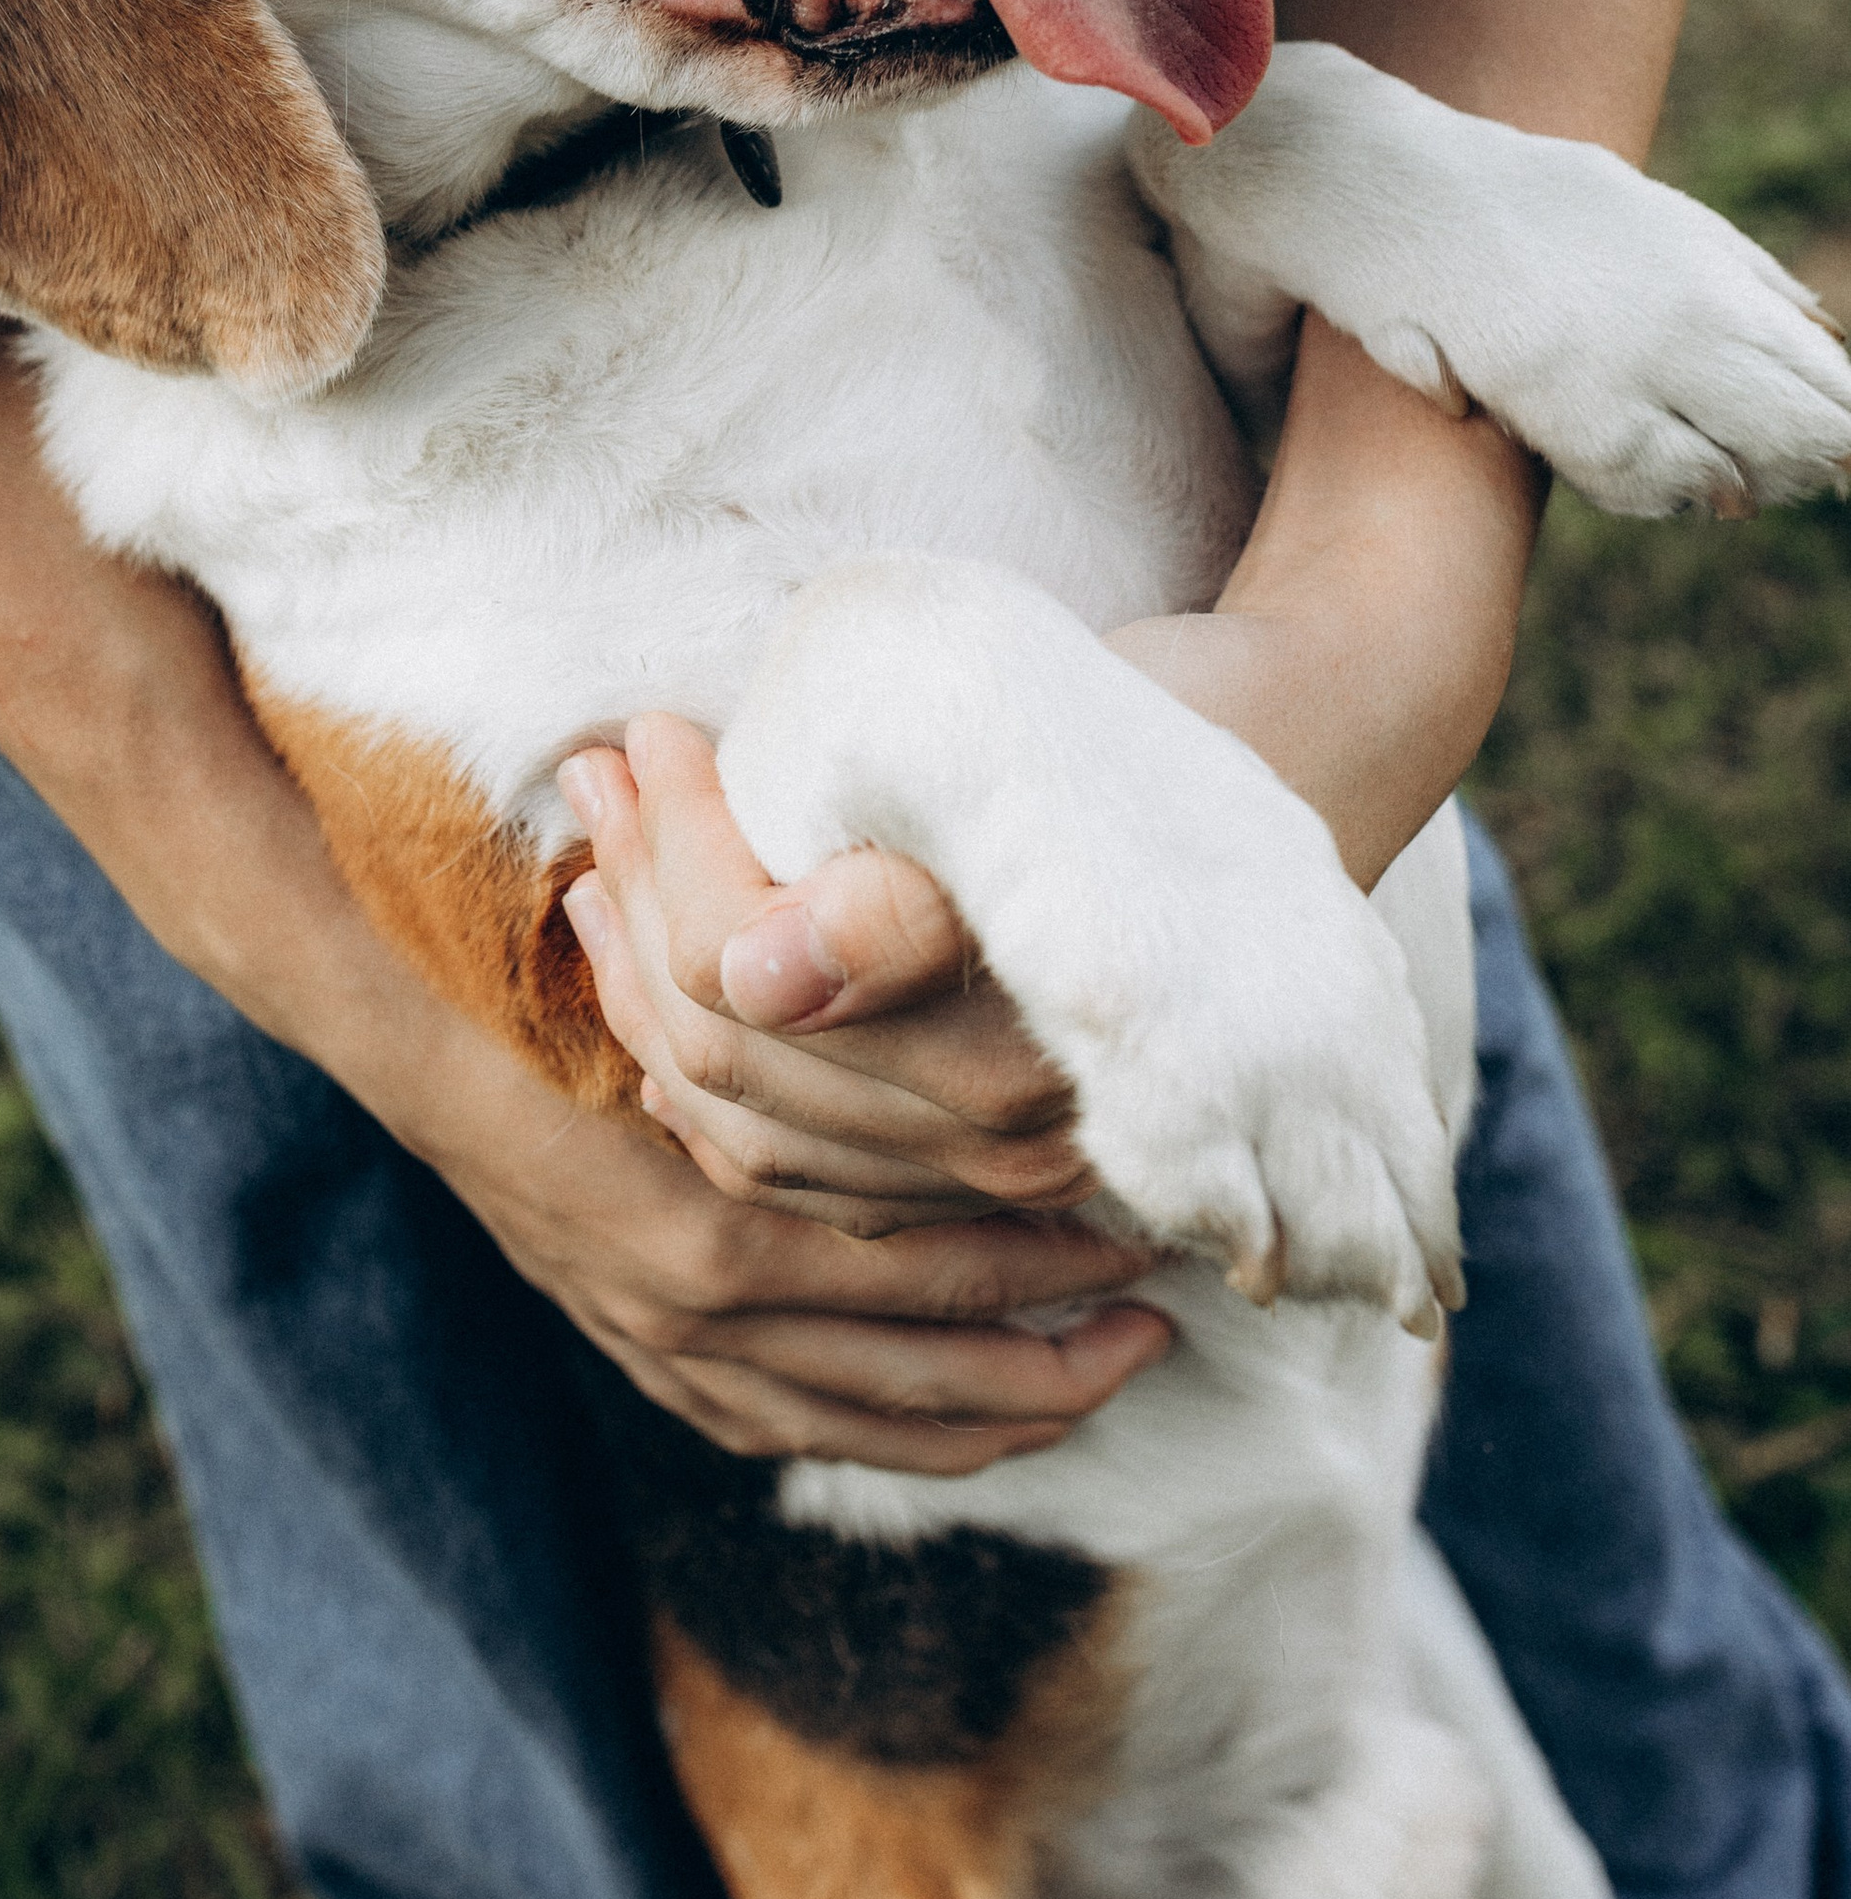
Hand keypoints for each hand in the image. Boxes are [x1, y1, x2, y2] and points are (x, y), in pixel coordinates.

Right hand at [377, 986, 1171, 1468]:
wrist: (408, 1028)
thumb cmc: (559, 971)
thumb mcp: (683, 970)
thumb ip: (795, 993)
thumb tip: (939, 947)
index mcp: (710, 1228)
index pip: (923, 1269)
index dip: (1040, 1255)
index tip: (1135, 1218)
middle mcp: (693, 1315)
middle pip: (915, 1371)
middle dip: (1054, 1354)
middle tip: (1159, 1320)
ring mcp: (662, 1351)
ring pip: (862, 1425)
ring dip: (991, 1415)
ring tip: (1096, 1383)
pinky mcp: (642, 1359)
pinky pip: (783, 1433)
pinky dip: (882, 1438)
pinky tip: (957, 1424)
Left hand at [563, 324, 1540, 1221]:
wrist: (1299, 767)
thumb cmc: (1148, 737)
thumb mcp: (1026, 770)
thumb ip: (897, 906)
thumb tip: (754, 973)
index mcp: (1023, 1030)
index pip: (750, 976)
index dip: (673, 848)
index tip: (653, 725)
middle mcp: (1018, 1131)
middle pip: (732, 1049)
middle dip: (639, 892)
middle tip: (601, 761)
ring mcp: (1000, 1169)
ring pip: (739, 1122)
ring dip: (635, 980)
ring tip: (598, 837)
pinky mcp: (975, 1173)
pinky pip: (783, 1165)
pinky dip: (685, 1065)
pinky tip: (639, 958)